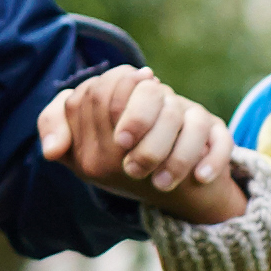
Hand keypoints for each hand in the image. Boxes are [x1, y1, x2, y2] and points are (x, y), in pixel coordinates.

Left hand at [35, 66, 245, 224]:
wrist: (166, 177)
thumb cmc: (114, 155)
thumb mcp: (82, 145)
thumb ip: (57, 129)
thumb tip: (50, 151)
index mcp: (125, 91)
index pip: (117, 85)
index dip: (118, 109)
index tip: (118, 144)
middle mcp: (160, 98)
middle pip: (154, 99)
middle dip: (146, 136)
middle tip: (133, 168)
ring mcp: (191, 113)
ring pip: (187, 119)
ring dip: (176, 155)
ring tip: (160, 185)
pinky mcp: (216, 132)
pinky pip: (220, 138)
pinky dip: (212, 159)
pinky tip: (198, 179)